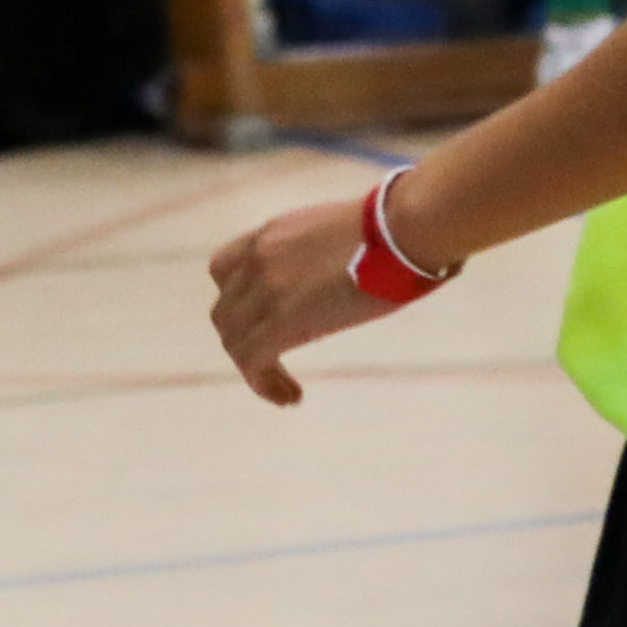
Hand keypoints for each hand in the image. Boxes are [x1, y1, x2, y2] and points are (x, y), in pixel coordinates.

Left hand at [205, 196, 400, 402]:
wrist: (403, 228)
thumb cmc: (396, 229)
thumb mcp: (338, 234)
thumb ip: (321, 254)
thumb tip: (348, 273)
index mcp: (271, 235)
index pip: (224, 269)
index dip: (236, 301)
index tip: (262, 323)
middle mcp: (258, 258)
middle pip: (226, 311)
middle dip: (246, 340)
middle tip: (276, 363)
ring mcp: (266, 288)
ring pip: (234, 339)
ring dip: (255, 369)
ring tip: (286, 390)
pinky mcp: (283, 319)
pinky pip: (253, 360)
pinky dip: (263, 384)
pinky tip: (291, 397)